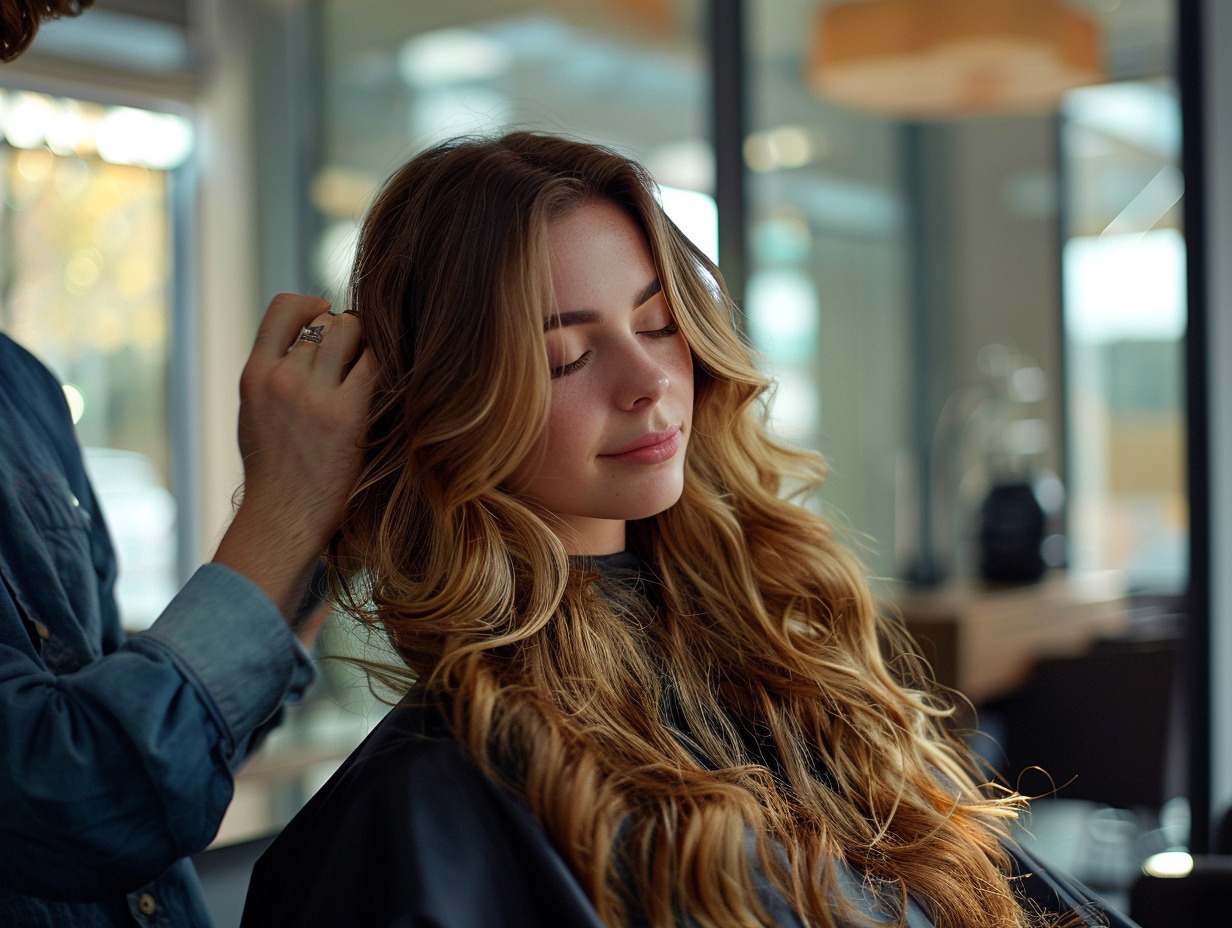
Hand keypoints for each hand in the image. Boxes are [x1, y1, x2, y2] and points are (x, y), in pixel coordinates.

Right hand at [212, 293, 374, 619]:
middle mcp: (281, 379)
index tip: (329, 321)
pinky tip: (393, 383)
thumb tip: (311, 340)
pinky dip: (388, 364)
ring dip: (370, 345)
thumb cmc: (276, 472)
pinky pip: (376, 364)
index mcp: (255, 375)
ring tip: (375, 373)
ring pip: (353, 332)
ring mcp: (313, 395)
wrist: (283, 520)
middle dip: (350, 331)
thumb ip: (277, 375)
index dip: (313, 306)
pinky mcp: (345, 414)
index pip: (284, 307)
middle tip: (363, 359)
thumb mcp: (257, 414)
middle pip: (328, 319)